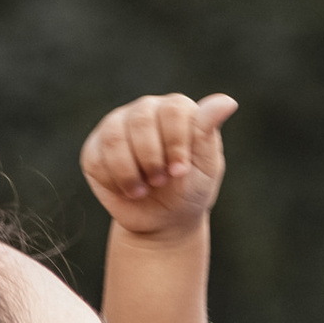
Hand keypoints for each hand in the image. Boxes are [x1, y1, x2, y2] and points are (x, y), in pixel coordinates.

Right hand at [82, 90, 237, 237]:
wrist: (164, 220)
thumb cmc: (190, 189)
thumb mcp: (205, 164)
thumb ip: (208, 132)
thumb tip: (228, 102)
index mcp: (175, 109)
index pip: (172, 110)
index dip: (175, 144)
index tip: (181, 171)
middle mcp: (144, 110)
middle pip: (141, 121)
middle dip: (152, 159)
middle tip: (161, 182)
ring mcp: (116, 126)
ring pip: (114, 138)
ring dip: (131, 172)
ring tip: (144, 190)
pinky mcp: (95, 149)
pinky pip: (96, 159)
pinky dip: (114, 182)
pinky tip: (128, 190)